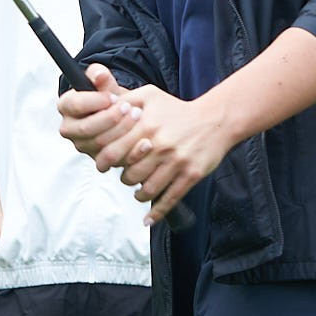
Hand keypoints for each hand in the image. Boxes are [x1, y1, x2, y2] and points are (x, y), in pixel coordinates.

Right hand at [58, 64, 141, 159]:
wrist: (120, 114)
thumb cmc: (109, 96)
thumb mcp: (105, 83)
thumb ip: (100, 75)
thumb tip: (100, 75)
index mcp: (67, 106)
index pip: (74, 105)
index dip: (93, 102)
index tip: (112, 97)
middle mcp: (70, 129)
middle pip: (86, 128)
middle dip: (110, 118)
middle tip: (129, 107)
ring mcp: (83, 146)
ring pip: (100, 145)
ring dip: (122, 132)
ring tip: (138, 116)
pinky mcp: (98, 160)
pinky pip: (112, 161)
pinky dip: (131, 153)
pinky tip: (145, 142)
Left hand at [99, 87, 236, 225]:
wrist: (215, 120)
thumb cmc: (177, 110)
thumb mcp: (149, 95)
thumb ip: (123, 100)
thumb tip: (100, 110)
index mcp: (146, 126)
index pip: (114, 151)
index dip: (104, 161)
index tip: (103, 165)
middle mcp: (160, 145)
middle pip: (129, 174)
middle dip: (124, 178)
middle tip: (126, 175)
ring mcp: (177, 162)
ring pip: (148, 189)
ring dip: (138, 195)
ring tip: (138, 191)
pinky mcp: (191, 175)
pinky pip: (170, 199)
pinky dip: (157, 213)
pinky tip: (148, 219)